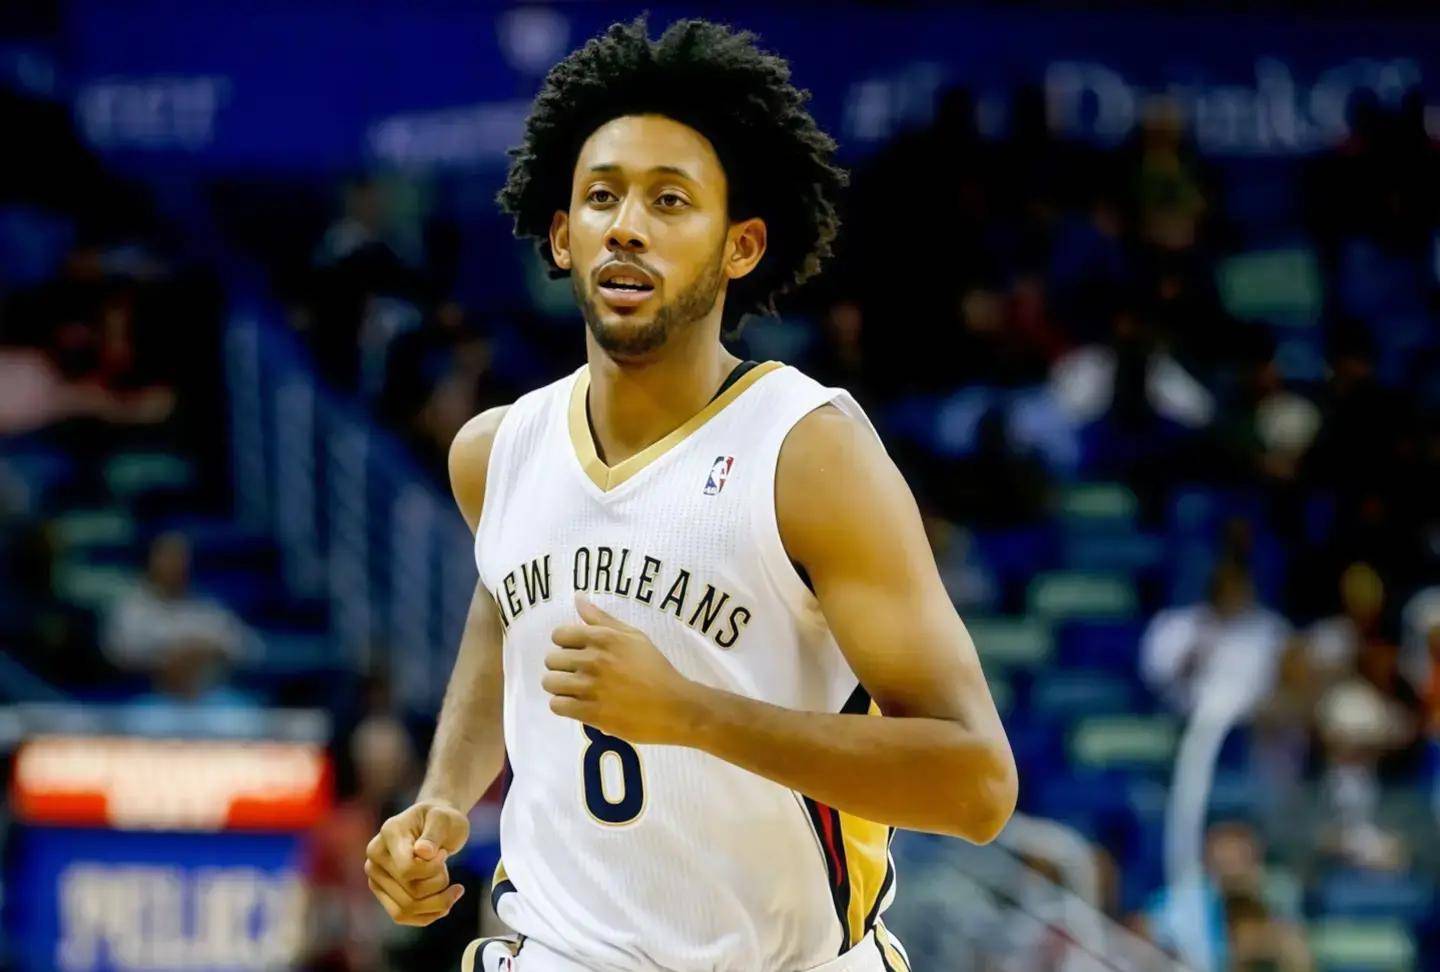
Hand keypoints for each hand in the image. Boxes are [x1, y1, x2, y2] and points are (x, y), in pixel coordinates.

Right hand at [364, 800, 468, 925]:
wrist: (434, 825)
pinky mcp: (383, 894)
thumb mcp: (444, 818)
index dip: (432, 869)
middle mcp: (375, 858)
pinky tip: (447, 902)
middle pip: (410, 891)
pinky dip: (429, 914)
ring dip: (437, 902)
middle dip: (439, 884)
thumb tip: (423, 852)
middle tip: (446, 866)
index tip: (444, 854)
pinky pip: (403, 916)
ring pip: (406, 909)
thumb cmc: (441, 819)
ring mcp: (376, 878)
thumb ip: (434, 833)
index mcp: (389, 833)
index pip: (407, 869)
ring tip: (451, 886)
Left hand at [544, 593, 699, 744]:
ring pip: (550, 683)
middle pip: (551, 660)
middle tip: (577, 673)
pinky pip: (557, 705)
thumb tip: (578, 599)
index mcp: (603, 638)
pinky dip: (563, 705)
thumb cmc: (655, 668)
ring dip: (559, 686)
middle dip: (561, 666)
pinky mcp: (590, 713)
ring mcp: (590, 687)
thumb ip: (602, 618)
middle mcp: (593, 660)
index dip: (564, 644)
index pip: (559, 634)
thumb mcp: (633, 636)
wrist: (673, 706)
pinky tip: (577, 704)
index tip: (576, 652)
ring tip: (574, 690)